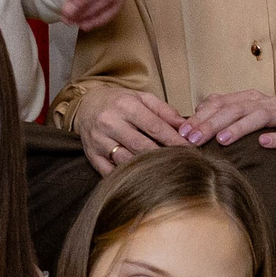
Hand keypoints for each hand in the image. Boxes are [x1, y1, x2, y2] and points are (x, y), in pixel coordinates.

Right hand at [75, 87, 193, 175]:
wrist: (85, 106)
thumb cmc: (119, 102)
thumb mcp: (142, 98)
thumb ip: (165, 111)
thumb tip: (186, 126)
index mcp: (125, 105)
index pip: (155, 127)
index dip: (174, 140)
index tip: (190, 150)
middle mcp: (110, 122)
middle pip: (142, 146)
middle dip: (163, 156)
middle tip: (181, 164)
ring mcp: (99, 141)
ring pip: (127, 161)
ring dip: (147, 168)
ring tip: (165, 172)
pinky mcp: (92, 156)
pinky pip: (110, 173)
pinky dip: (126, 177)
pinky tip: (141, 178)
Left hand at [188, 91, 275, 170]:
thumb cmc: (272, 131)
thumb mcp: (245, 122)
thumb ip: (223, 117)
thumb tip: (192, 119)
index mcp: (250, 99)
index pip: (220, 103)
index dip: (200, 117)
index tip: (182, 132)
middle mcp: (265, 103)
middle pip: (236, 109)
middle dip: (212, 123)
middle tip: (194, 139)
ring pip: (260, 116)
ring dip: (240, 127)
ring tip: (223, 140)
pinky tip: (263, 143)